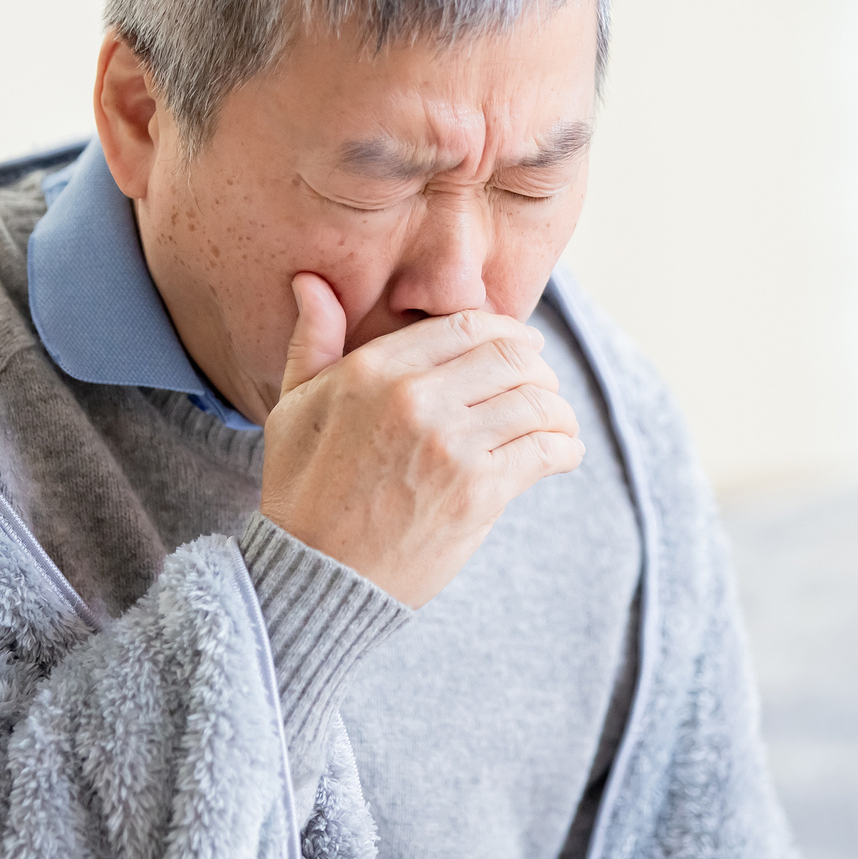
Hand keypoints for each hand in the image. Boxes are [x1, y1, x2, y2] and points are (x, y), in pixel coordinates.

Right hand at [259, 273, 583, 607]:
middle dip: (538, 368)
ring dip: (558, 411)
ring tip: (558, 424)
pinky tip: (564, 454)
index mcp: (373, 369)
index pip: (467, 326)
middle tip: (544, 385)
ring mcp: (450, 444)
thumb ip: (312, 342)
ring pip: (536, 401)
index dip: (507, 331)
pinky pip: (545, 449)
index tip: (524, 345)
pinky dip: (565, 449)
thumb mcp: (292, 407)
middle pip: (512, 357)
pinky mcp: (478, 491)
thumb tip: (311, 282)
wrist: (314, 576)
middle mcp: (415, 397)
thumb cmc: (302, 492)